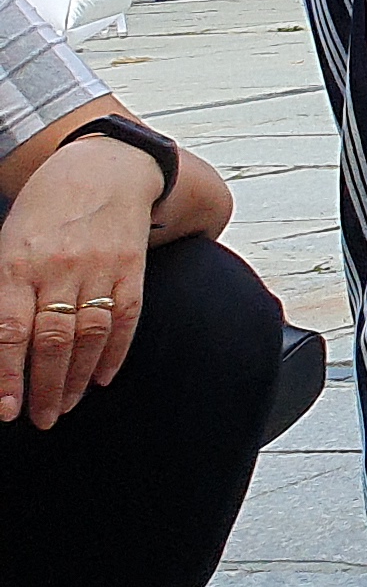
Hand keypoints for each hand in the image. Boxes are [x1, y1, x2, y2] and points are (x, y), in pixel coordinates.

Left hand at [0, 134, 157, 425]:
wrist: (103, 167)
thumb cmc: (42, 210)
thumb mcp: (6, 243)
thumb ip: (4, 293)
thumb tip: (1, 346)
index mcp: (17, 262)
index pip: (10, 331)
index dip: (8, 375)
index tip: (7, 411)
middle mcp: (59, 267)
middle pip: (52, 339)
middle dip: (44, 388)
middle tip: (38, 419)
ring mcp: (100, 266)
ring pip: (88, 334)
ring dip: (76, 377)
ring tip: (64, 406)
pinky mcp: (132, 267)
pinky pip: (125, 317)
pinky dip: (114, 352)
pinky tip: (101, 377)